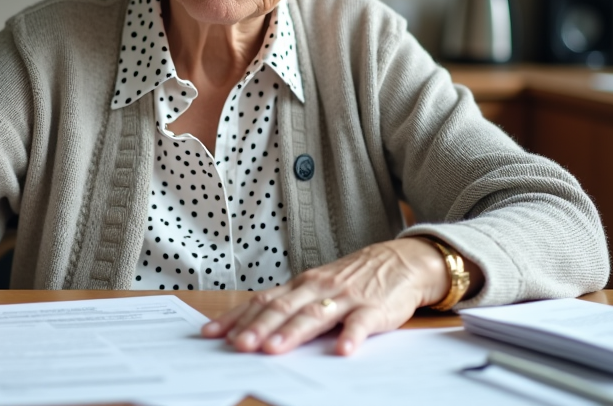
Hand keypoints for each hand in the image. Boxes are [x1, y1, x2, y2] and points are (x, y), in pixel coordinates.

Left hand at [201, 237, 462, 355]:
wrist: (401, 261)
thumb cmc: (353, 279)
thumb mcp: (317, 287)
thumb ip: (290, 305)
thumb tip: (251, 326)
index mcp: (301, 284)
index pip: (263, 300)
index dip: (237, 317)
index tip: (212, 333)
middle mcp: (318, 288)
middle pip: (283, 308)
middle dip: (259, 327)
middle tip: (238, 345)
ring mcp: (345, 297)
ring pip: (314, 315)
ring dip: (293, 332)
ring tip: (274, 349)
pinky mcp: (373, 309)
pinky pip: (361, 323)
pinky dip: (351, 336)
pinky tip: (342, 351)